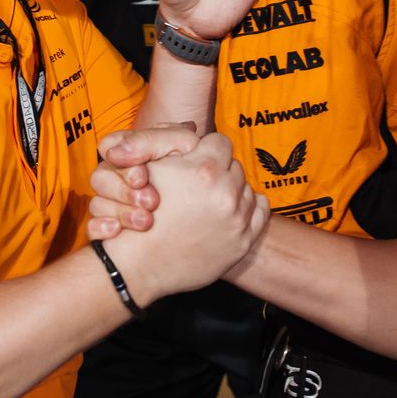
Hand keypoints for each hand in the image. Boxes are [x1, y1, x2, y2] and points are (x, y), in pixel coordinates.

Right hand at [85, 125, 198, 239]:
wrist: (208, 219)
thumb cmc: (198, 174)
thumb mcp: (181, 146)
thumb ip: (151, 139)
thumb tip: (115, 153)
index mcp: (131, 153)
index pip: (108, 146)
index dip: (123, 161)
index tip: (142, 176)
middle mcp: (118, 177)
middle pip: (100, 177)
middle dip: (124, 190)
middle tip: (151, 201)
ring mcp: (113, 204)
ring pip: (97, 203)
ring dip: (120, 211)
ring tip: (145, 222)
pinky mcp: (110, 230)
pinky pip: (91, 228)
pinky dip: (101, 229)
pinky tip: (117, 232)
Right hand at [99, 133, 266, 305]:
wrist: (139, 265)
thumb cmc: (138, 215)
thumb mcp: (147, 167)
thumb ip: (172, 142)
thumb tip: (193, 132)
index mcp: (204, 168)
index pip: (220, 142)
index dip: (205, 149)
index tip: (195, 160)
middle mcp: (225, 192)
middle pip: (234, 165)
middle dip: (218, 171)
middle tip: (198, 184)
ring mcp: (236, 218)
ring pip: (245, 187)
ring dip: (230, 190)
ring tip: (207, 201)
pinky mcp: (242, 241)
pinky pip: (259, 211)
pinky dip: (247, 207)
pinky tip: (230, 210)